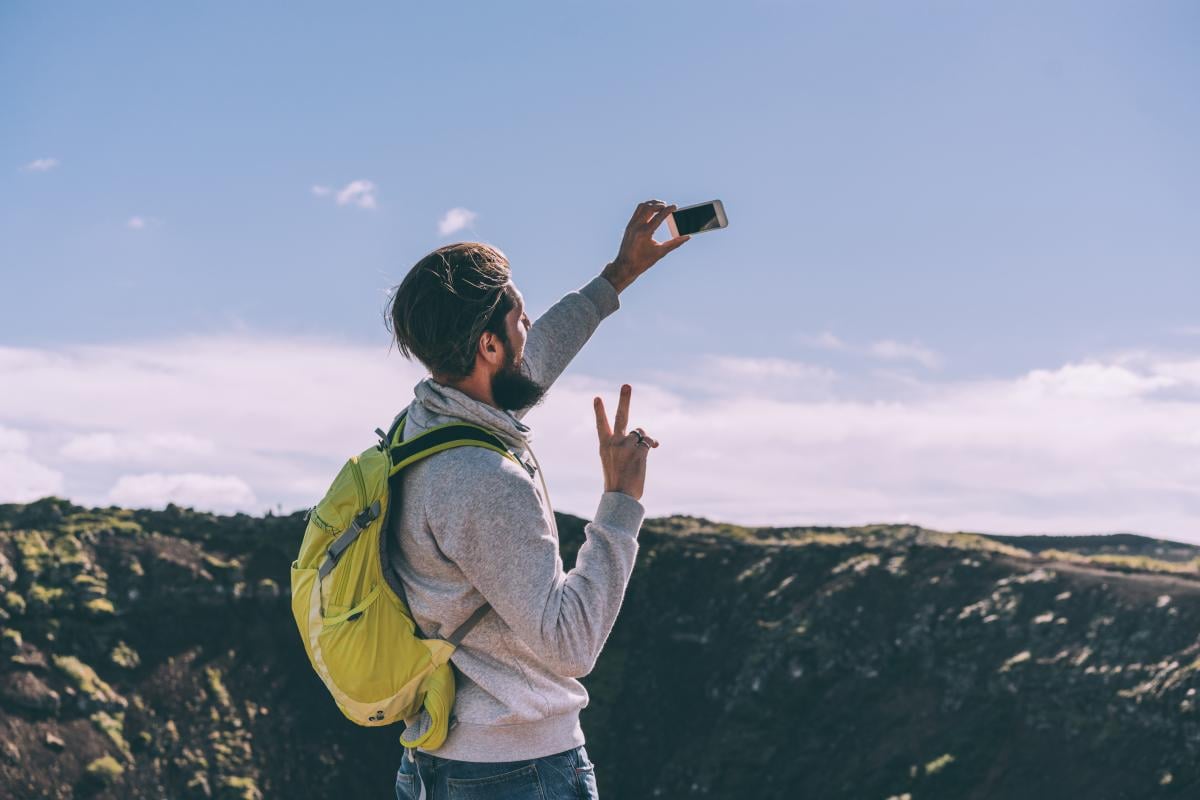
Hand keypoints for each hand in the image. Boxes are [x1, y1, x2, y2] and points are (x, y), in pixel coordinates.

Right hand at [593, 384, 658, 501]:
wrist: (620, 498)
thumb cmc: (619, 482)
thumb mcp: (613, 462)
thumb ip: (624, 447)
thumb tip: (649, 440)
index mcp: (604, 446)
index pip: (601, 425)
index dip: (600, 411)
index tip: (597, 398)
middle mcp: (613, 443)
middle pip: (621, 417)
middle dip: (624, 400)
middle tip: (626, 385)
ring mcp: (625, 446)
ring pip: (640, 431)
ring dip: (645, 438)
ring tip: (645, 449)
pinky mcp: (638, 451)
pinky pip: (648, 440)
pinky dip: (652, 443)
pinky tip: (654, 448)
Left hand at [601, 200, 690, 292]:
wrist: (625, 266)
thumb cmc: (644, 261)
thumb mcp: (661, 252)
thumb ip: (675, 243)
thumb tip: (687, 237)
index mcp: (645, 233)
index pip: (659, 216)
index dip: (668, 210)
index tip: (675, 206)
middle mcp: (637, 226)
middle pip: (650, 208)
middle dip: (660, 205)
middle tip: (668, 206)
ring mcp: (631, 225)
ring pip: (642, 206)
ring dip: (652, 204)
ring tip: (660, 206)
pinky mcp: (629, 225)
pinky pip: (637, 211)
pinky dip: (645, 208)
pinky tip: (652, 211)